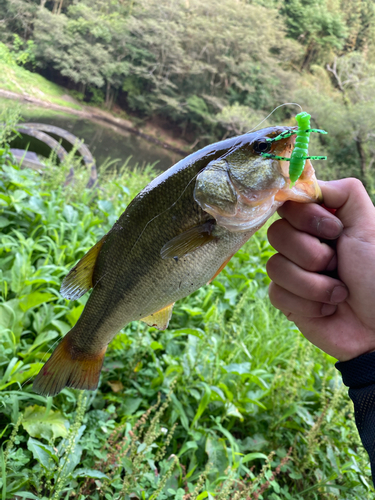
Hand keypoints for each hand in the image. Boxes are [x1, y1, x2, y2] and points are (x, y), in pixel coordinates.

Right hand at [267, 178, 374, 361]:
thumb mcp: (369, 226)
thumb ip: (344, 192)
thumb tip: (305, 183)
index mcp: (320, 224)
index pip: (288, 205)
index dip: (305, 218)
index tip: (334, 231)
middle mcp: (302, 244)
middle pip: (276, 234)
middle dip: (313, 254)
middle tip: (338, 265)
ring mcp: (291, 272)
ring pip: (274, 266)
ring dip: (314, 283)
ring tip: (340, 293)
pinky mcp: (286, 299)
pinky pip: (277, 292)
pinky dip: (308, 302)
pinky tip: (327, 308)